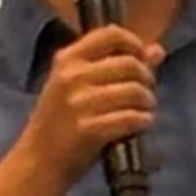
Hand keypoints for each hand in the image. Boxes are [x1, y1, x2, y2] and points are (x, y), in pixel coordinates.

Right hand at [24, 24, 162, 186]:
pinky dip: (144, 121)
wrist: (38, 161)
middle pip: (130, 64)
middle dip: (147, 78)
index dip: (134, 43)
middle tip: (146, 93)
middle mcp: (72, 77)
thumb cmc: (61, 122)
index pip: (110, 34)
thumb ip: (115, 64)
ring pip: (135, 91)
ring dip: (148, 102)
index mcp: (67, 60)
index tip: (141, 58)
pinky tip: (141, 124)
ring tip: (144, 110)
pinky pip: (132, 118)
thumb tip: (157, 51)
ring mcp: (80, 103)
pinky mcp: (90, 129)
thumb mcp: (76, 86)